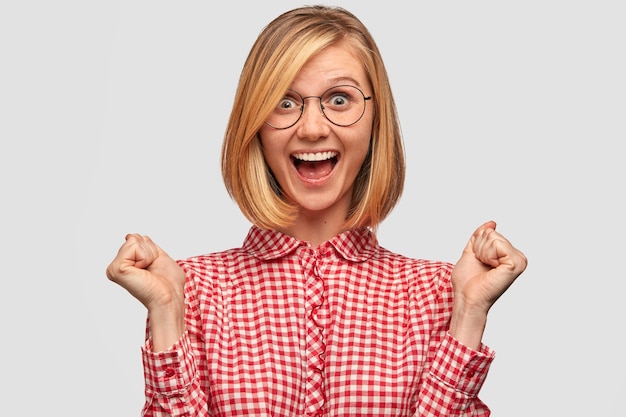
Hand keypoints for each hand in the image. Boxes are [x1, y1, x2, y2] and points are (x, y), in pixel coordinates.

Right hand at [106, 234, 185, 349]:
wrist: (170, 298)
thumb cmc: (169, 284)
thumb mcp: (158, 256)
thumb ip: (145, 246)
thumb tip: (129, 236)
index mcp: (126, 264)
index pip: (136, 239)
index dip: (151, 249)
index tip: (153, 266)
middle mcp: (117, 266)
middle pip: (134, 238)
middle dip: (150, 250)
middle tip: (152, 269)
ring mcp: (114, 268)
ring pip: (133, 240)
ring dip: (149, 254)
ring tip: (148, 271)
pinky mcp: (116, 269)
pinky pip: (133, 246)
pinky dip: (145, 257)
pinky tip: (143, 271)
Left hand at [449, 221, 526, 348]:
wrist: (467, 297)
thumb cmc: (467, 281)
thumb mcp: (472, 252)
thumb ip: (480, 237)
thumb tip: (492, 224)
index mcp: (509, 254)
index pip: (489, 232)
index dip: (477, 245)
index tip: (480, 262)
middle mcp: (518, 257)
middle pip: (491, 233)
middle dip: (479, 248)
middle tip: (481, 265)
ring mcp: (519, 260)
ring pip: (493, 237)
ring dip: (482, 252)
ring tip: (485, 267)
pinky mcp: (516, 263)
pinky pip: (497, 244)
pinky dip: (487, 255)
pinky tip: (490, 268)